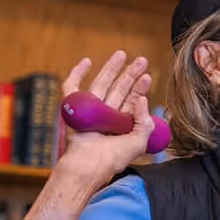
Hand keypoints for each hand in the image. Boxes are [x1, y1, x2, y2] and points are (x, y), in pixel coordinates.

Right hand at [58, 52, 153, 181]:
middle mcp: (107, 116)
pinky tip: (86, 61)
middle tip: (141, 60)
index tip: (147, 76)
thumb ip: (145, 122)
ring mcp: (90, 111)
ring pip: (101, 84)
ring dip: (111, 69)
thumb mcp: (138, 143)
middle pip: (119, 90)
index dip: (139, 88)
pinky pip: (73, 88)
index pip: (132, 102)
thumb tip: (142, 99)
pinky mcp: (74, 109)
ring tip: (122, 54)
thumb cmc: (112, 159)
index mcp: (121, 124)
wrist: (89, 165)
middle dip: (130, 74)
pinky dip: (77, 73)